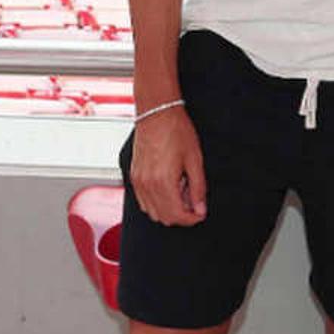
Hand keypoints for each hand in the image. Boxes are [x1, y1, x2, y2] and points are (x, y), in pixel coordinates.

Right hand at [130, 109, 207, 225]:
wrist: (157, 113)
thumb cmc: (176, 131)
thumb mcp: (194, 160)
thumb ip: (198, 188)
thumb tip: (200, 209)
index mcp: (163, 182)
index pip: (177, 215)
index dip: (191, 219)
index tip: (200, 213)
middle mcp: (147, 185)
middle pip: (164, 218)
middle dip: (181, 215)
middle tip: (193, 202)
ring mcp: (138, 182)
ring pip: (152, 212)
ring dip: (168, 210)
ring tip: (181, 192)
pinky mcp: (133, 177)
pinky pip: (143, 202)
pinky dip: (156, 203)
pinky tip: (168, 188)